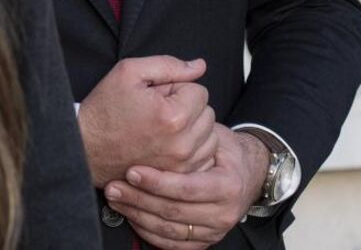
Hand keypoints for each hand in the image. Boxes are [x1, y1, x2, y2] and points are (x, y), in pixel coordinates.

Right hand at [76, 56, 216, 186]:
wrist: (87, 147)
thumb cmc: (106, 107)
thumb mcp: (129, 72)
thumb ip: (168, 65)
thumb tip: (200, 65)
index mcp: (173, 116)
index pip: (199, 90)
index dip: (177, 87)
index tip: (156, 95)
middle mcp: (183, 144)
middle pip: (208, 113)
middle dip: (187, 106)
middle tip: (158, 109)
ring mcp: (182, 165)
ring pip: (210, 137)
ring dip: (194, 128)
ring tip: (165, 126)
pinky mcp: (179, 178)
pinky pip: (205, 158)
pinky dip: (194, 148)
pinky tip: (172, 143)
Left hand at [102, 124, 269, 247]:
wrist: (246, 173)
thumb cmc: (223, 149)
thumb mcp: (213, 136)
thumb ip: (191, 135)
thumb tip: (158, 122)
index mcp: (227, 186)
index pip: (187, 188)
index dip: (157, 182)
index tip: (132, 171)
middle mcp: (223, 214)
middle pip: (174, 212)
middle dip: (139, 199)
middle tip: (114, 186)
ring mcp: (214, 231)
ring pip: (169, 230)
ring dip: (138, 215)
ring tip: (116, 199)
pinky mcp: (204, 241)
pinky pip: (172, 244)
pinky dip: (148, 231)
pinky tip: (130, 216)